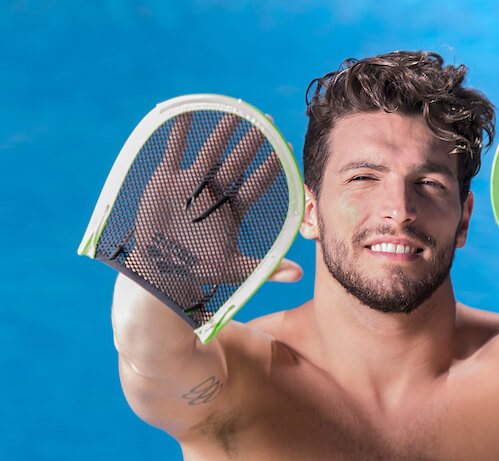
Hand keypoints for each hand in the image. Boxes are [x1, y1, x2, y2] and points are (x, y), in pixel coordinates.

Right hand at [123, 112, 296, 318]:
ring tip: (238, 110)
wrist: (160, 269)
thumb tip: (300, 274)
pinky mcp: (166, 181)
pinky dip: (179, 132)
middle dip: (253, 141)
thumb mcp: (233, 270)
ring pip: (211, 152)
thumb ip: (266, 268)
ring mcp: (191, 184)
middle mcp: (216, 193)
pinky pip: (174, 151)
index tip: (286, 148)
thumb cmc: (198, 270)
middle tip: (268, 120)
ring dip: (223, 132)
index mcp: (233, 210)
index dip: (271, 166)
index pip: (257, 183)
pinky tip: (188, 111)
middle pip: (238, 162)